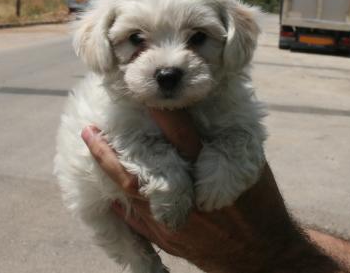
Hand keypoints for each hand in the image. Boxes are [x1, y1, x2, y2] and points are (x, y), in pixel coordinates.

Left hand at [81, 109, 334, 272]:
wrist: (258, 255)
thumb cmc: (259, 205)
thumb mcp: (253, 165)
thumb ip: (224, 141)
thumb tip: (196, 112)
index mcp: (213, 171)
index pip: (182, 135)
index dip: (161, 113)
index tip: (143, 94)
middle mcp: (188, 198)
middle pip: (141, 172)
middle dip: (112, 151)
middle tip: (90, 130)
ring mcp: (172, 223)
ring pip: (131, 195)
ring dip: (108, 171)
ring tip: (92, 148)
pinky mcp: (166, 238)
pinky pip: (133, 218)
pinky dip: (118, 198)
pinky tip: (105, 182)